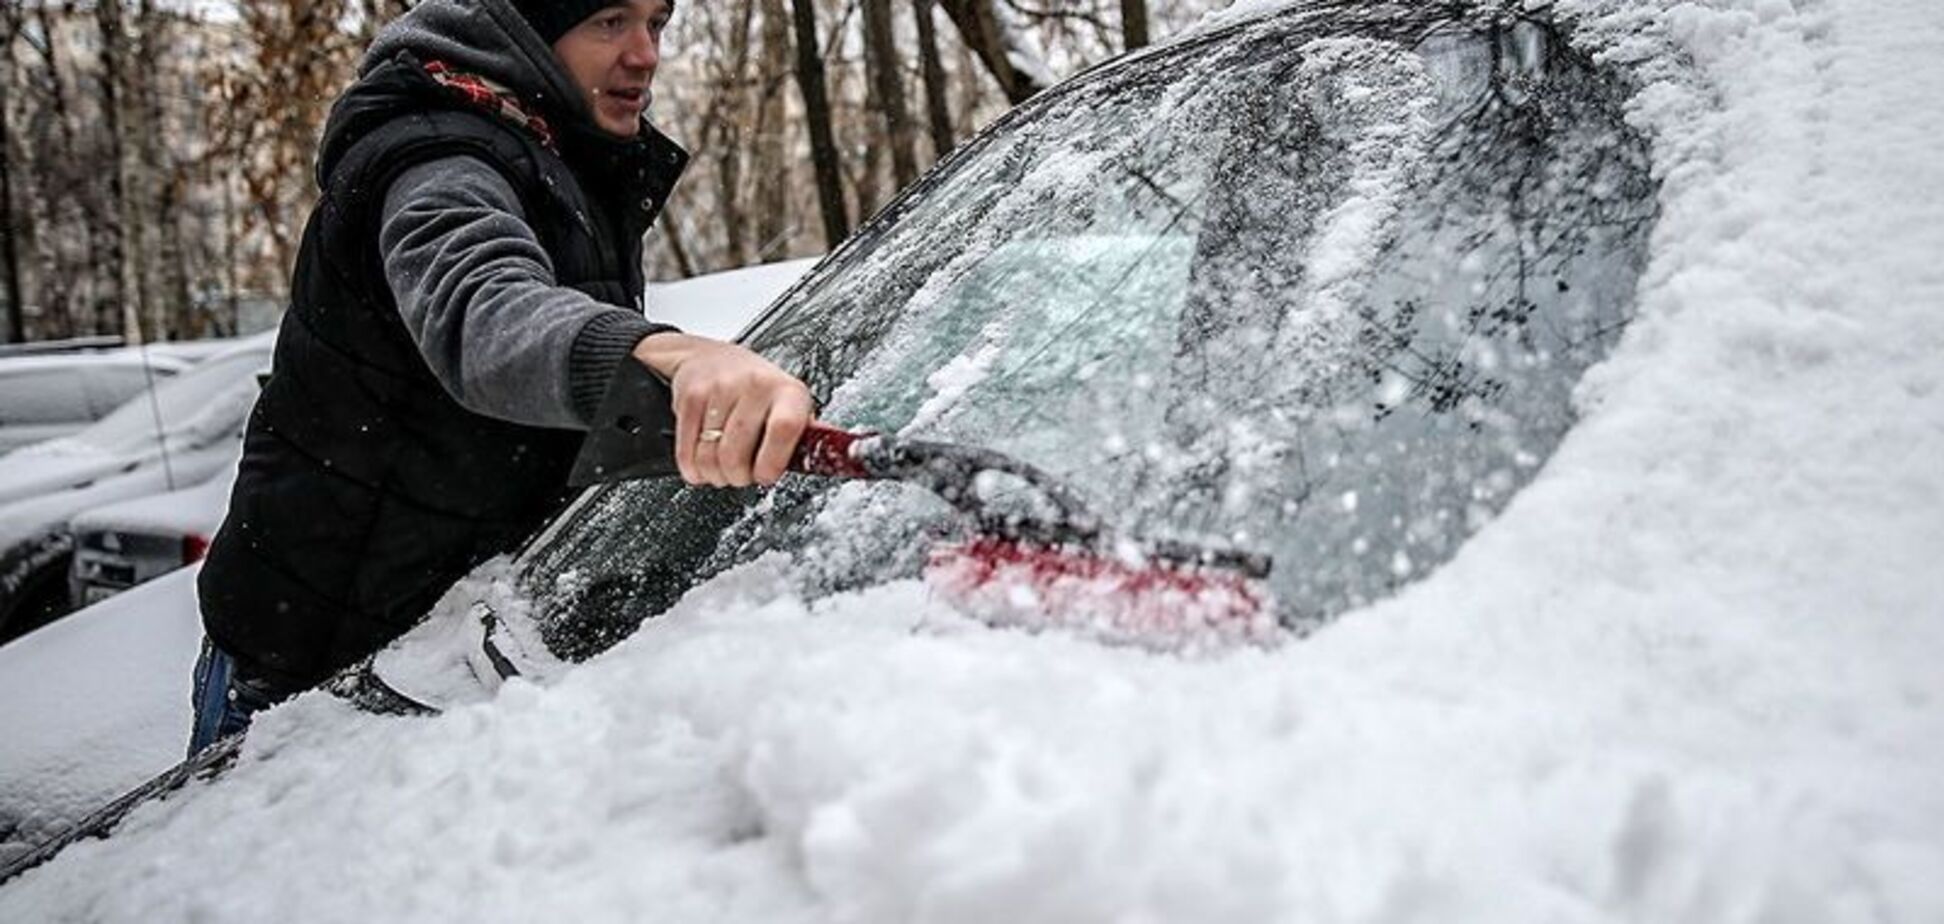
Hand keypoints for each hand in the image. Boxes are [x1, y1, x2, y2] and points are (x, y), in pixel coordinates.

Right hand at [631, 332, 812, 486]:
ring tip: (723, 468)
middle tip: (740, 474)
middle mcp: (755, 384)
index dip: (771, 463)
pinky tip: (701, 462)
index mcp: (788, 392)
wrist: (712, 357)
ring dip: (714, 474)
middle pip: (737, 454)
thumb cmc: (758, 391)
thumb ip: (805, 437)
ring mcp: (720, 388)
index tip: (764, 476)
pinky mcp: (691, 396)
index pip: (784, 429)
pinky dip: (692, 467)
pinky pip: (686, 450)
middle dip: (737, 477)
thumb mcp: (789, 407)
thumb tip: (830, 458)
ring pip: (710, 457)